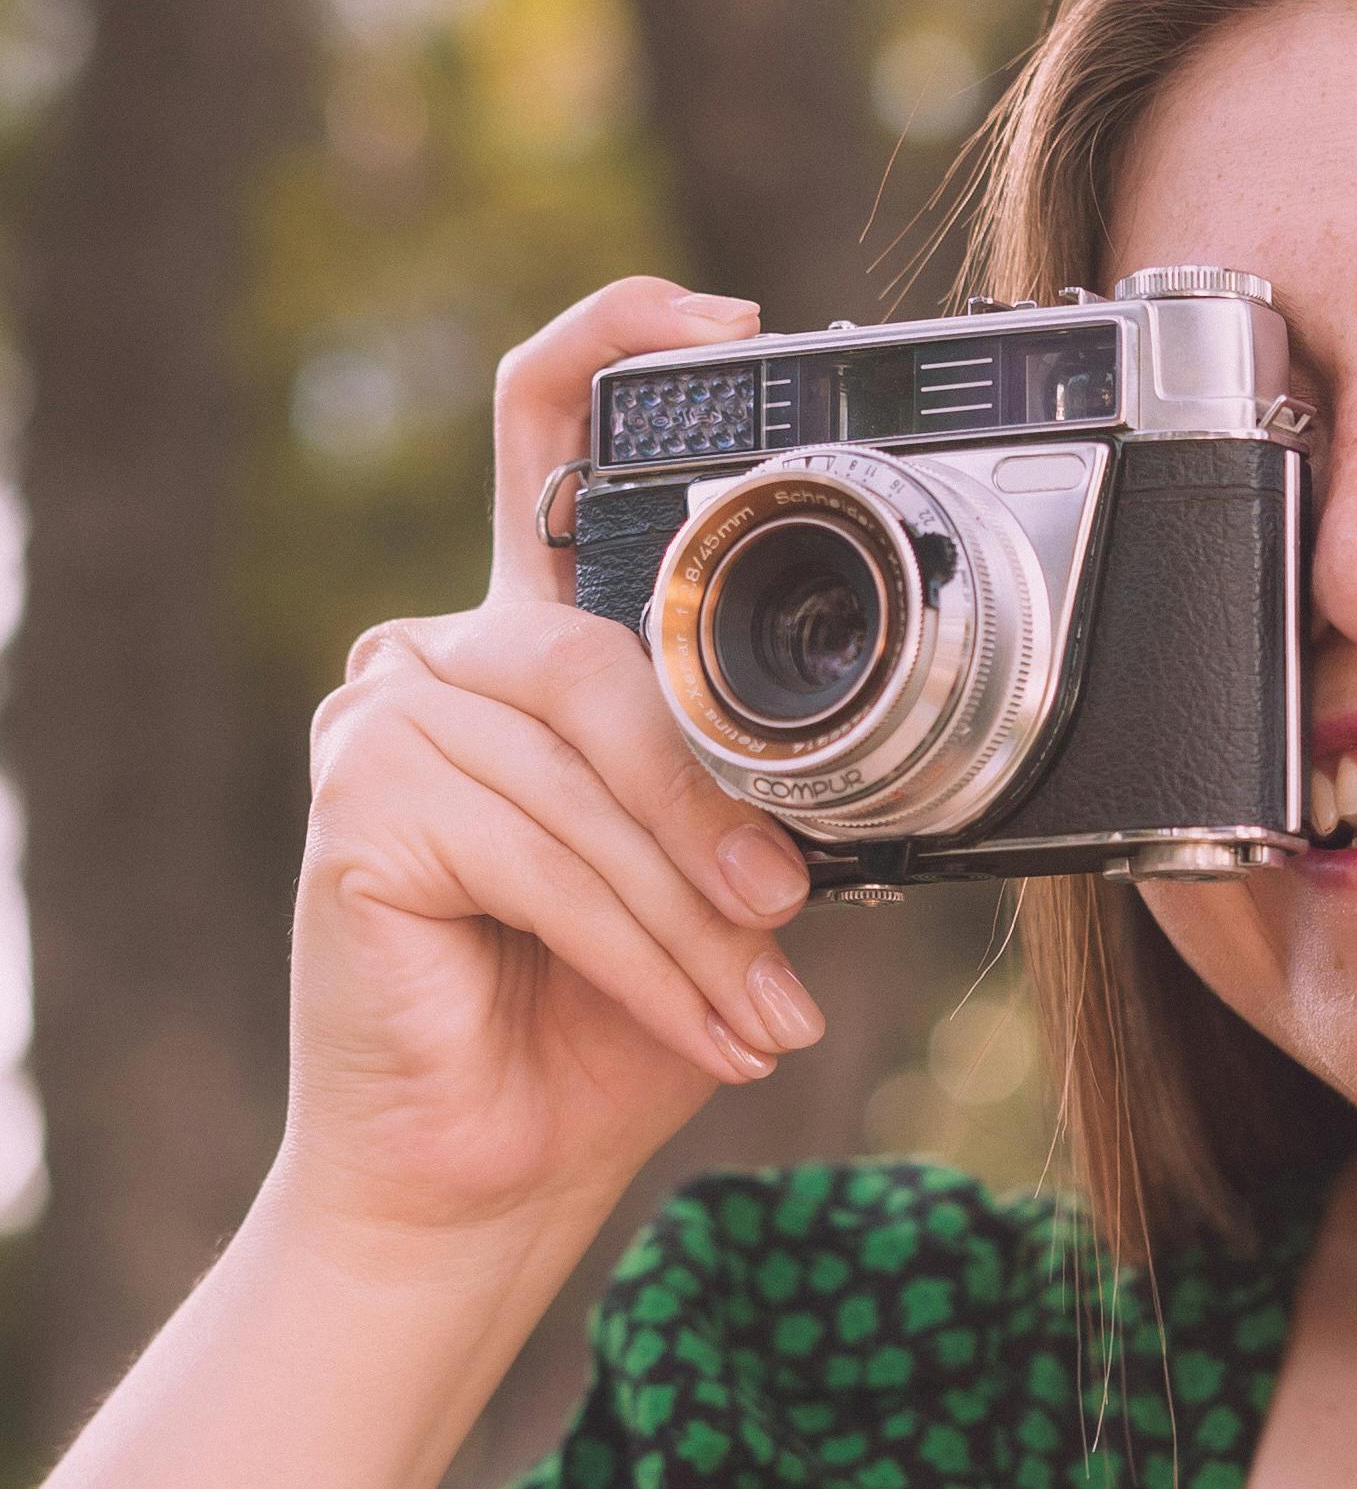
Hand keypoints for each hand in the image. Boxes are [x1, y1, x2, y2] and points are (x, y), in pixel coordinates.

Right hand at [279, 278, 824, 1251]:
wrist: (491, 1169)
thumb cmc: (600, 1020)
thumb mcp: (719, 880)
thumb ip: (754, 784)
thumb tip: (868, 764)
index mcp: (534, 636)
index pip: (546, 433)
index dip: (614, 340)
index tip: (719, 319)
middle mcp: (446, 652)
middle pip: (602, 657)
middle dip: (718, 804)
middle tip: (792, 912)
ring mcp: (384, 717)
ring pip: (585, 775)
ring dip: (692, 913)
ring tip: (756, 1009)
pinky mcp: (356, 807)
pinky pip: (533, 851)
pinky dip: (633, 948)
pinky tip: (688, 1023)